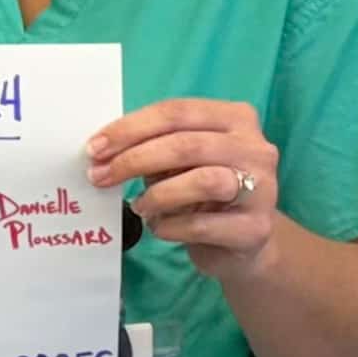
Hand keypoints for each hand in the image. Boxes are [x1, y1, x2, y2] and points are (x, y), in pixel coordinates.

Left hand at [87, 97, 279, 275]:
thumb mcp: (180, 162)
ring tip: (138, 206)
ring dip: (157, 195)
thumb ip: (153, 147)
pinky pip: (203, 225)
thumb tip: (102, 151)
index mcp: (235, 118)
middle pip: (187, 144)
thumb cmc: (203, 194)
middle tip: (100, 176)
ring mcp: (262, 189)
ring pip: (204, 181)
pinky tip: (158, 227)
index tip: (95, 148)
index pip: (177, 112)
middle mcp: (256, 148)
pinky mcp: (256, 229)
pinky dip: (169, 226)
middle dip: (135, 159)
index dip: (131, 128)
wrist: (243, 244)